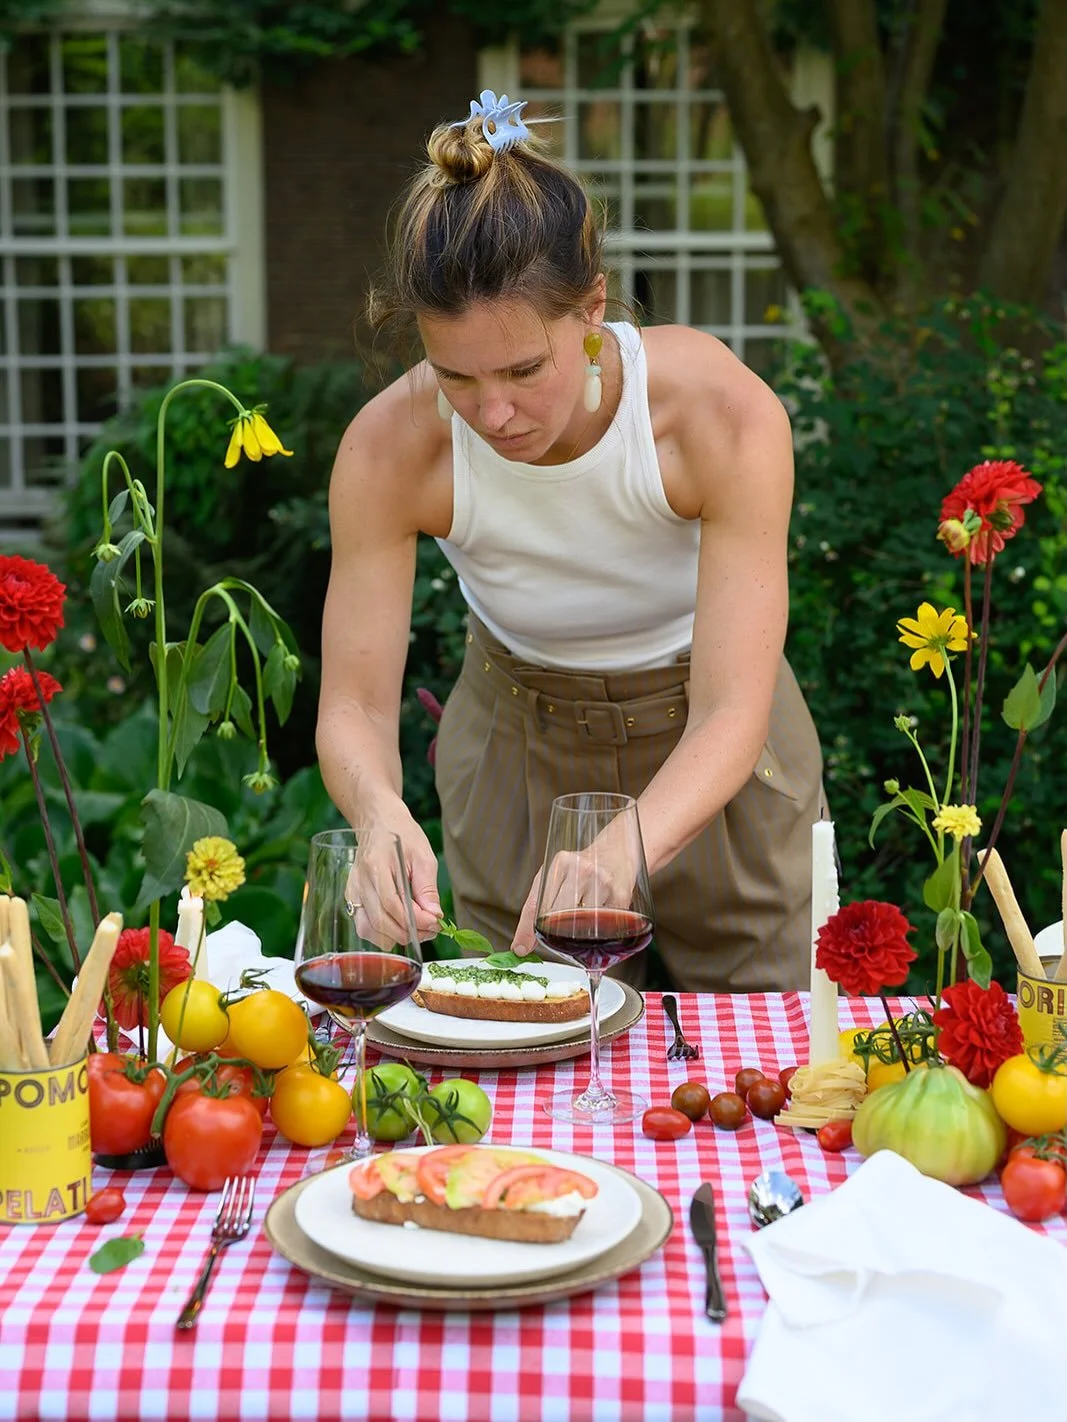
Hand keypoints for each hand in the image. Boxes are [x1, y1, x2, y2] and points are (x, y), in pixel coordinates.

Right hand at [344, 818, 440, 946]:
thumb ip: (427, 889)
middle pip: (381, 921)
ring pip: (370, 930)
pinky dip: (383, 933)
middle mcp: (359, 881)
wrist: (379, 822)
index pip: (393, 904)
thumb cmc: (402, 836)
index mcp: (376, 866)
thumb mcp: (423, 856)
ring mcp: (352, 891)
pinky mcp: (351, 898)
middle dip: (410, 932)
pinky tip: (399, 926)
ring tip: (417, 929)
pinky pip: (364, 927)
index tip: (435, 923)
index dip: (416, 920)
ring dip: (396, 936)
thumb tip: (434, 916)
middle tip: (430, 929)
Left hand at [510, 844, 633, 955]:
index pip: (537, 904)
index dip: (528, 930)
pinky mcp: (621, 897)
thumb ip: (533, 910)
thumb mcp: (552, 878)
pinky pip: (604, 926)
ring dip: (580, 934)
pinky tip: (600, 919)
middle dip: (557, 932)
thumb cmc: (581, 868)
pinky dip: (598, 931)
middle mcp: (582, 871)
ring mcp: (603, 883)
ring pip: (583, 925)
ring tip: (583, 924)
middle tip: (560, 936)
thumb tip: (520, 947)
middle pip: (560, 916)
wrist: (618, 852)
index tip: (521, 949)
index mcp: (560, 864)